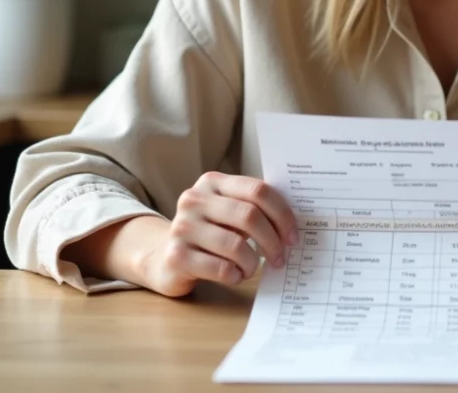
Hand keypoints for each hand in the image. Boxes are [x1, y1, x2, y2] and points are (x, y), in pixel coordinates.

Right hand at [139, 172, 297, 297]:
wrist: (163, 257)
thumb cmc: (209, 233)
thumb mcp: (227, 212)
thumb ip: (253, 207)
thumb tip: (294, 222)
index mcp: (213, 182)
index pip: (258, 190)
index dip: (282, 214)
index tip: (292, 236)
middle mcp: (194, 199)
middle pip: (249, 216)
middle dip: (272, 240)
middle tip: (280, 257)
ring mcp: (182, 227)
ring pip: (236, 246)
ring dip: (253, 262)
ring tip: (252, 268)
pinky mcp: (176, 256)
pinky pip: (221, 269)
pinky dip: (236, 275)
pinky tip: (235, 275)